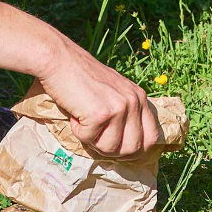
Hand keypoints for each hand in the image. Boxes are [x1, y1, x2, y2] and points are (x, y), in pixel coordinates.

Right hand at [33, 44, 160, 159]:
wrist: (59, 60)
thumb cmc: (82, 77)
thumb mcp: (114, 91)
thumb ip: (125, 112)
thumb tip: (128, 149)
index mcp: (140, 97)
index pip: (152, 137)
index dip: (137, 150)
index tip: (121, 151)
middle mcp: (134, 101)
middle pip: (133, 148)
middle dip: (113, 151)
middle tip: (96, 137)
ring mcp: (119, 107)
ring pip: (111, 148)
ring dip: (93, 141)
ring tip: (84, 120)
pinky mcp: (100, 114)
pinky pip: (89, 139)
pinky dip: (78, 131)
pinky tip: (75, 113)